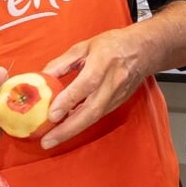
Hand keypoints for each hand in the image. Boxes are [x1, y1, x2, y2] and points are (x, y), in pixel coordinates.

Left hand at [37, 28, 148, 148]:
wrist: (143, 51)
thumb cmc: (113, 45)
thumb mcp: (84, 46)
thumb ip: (62, 63)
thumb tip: (42, 77)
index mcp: (103, 61)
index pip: (86, 84)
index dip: (69, 100)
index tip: (51, 114)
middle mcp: (112, 82)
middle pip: (91, 110)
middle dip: (68, 129)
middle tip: (48, 141)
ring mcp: (117, 95)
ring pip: (94, 118)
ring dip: (72, 130)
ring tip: (52, 140)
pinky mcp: (117, 103)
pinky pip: (97, 116)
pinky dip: (80, 124)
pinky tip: (66, 128)